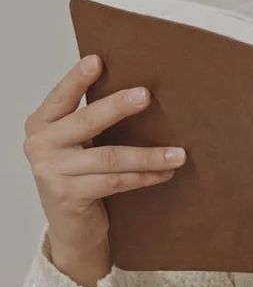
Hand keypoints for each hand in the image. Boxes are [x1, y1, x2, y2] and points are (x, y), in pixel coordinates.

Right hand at [23, 55, 186, 257]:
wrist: (70, 226)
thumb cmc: (78, 174)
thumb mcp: (75, 143)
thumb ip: (88, 119)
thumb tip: (137, 90)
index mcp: (41, 123)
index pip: (61, 96)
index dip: (77, 78)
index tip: (97, 60)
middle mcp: (41, 145)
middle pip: (86, 121)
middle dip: (118, 107)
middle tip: (146, 96)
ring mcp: (53, 172)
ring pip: (109, 157)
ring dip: (148, 155)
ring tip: (178, 153)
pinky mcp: (69, 196)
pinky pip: (116, 181)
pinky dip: (144, 177)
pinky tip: (165, 172)